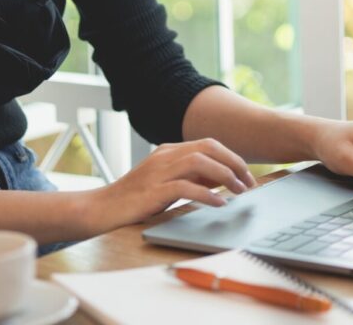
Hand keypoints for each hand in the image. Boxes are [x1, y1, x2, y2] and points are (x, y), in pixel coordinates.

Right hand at [84, 138, 256, 232]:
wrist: (102, 208)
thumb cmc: (136, 198)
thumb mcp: (167, 183)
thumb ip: (192, 178)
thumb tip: (223, 180)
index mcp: (169, 150)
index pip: (209, 144)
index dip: (232, 157)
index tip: (248, 174)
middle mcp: (165, 155)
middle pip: (209, 148)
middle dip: (235, 163)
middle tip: (250, 182)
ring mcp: (158, 171)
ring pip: (200, 162)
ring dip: (225, 175)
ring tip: (239, 191)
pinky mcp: (153, 190)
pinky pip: (186, 187)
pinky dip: (207, 194)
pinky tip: (219, 204)